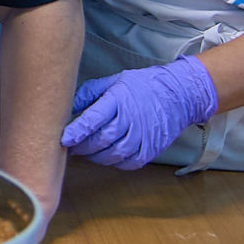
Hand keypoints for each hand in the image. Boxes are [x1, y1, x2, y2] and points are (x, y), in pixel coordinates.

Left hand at [61, 55, 218, 168]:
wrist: (180, 94)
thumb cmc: (142, 85)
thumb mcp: (113, 81)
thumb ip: (88, 93)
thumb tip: (67, 107)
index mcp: (119, 100)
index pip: (93, 119)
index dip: (76, 132)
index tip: (63, 139)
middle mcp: (131, 120)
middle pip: (101, 140)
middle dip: (82, 146)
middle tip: (70, 147)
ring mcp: (143, 136)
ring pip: (113, 154)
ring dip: (95, 157)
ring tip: (85, 152)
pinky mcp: (152, 149)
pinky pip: (129, 163)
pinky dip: (114, 163)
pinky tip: (106, 156)